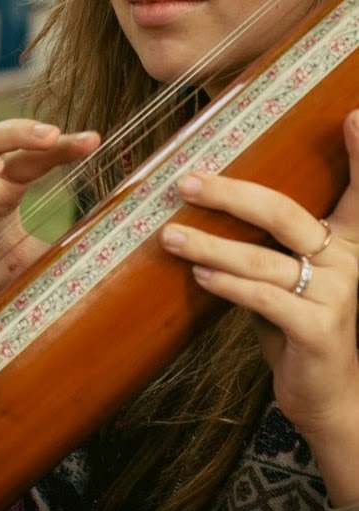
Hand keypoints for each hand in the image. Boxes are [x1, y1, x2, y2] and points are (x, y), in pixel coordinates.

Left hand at [160, 109, 358, 438]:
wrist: (326, 394)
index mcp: (345, 239)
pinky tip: (200, 276)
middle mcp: (347, 260)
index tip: (353, 117)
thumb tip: (203, 202)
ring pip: (262, 259)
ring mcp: (337, 295)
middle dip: (229, 194)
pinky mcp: (319, 330)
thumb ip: (264, 242)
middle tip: (186, 183)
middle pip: (283, 213)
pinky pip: (263, 298)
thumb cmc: (296, 322)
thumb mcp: (285, 274)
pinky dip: (227, 285)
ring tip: (171, 237)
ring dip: (209, 246)